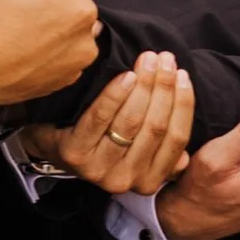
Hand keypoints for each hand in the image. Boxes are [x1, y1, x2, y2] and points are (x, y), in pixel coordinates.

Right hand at [0, 0, 100, 115]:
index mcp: (80, 9)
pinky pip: (59, 53)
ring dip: (51, 19)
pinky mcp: (60, 81)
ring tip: (21, 21)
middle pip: (70, 1)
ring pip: (66, 28)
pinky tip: (24, 42)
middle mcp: (86, 40)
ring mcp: (74, 65)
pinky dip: (47, 44)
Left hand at [31, 51, 194, 194]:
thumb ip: (161, 153)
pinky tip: (125, 75)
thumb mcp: (136, 151)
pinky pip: (100, 118)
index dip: (183, 104)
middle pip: (156, 127)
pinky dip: (115, 94)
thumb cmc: (102, 140)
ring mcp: (98, 169)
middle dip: (164, 88)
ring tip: (147, 60)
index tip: (183, 75)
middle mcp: (125, 180)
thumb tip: (186, 158)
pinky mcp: (75, 153)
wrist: (53, 143)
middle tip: (165, 59)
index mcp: (148, 180)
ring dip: (144, 86)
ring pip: (131, 122)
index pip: (176, 139)